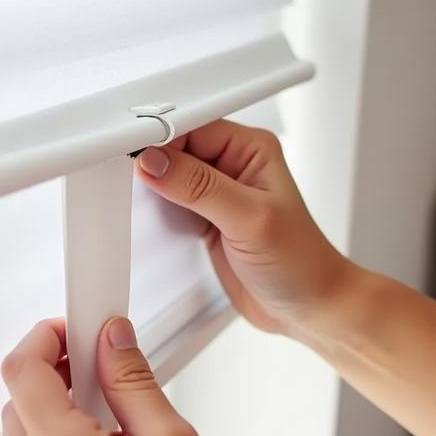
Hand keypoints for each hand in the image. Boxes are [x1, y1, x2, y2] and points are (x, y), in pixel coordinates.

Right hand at [135, 120, 352, 336]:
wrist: (308, 309)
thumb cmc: (300, 263)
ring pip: (169, 175)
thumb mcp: (249, 220)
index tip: (133, 154)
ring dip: (152, 185)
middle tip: (127, 176)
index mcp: (251, 149)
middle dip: (151, 160)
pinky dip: (156, 208)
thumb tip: (154, 162)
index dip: (161, 137)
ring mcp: (218, 194)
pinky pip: (170, 202)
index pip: (194, 127)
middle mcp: (234, 166)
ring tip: (133, 194)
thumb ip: (199, 187)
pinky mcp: (205, 219)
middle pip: (176, 147)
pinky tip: (148, 215)